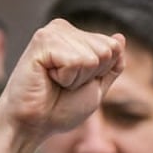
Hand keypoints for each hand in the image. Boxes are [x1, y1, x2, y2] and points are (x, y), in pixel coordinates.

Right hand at [0, 18, 124, 139]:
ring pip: (91, 57)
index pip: (114, 47)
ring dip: (76, 79)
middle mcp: (64, 29)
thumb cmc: (60, 108)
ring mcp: (53, 32)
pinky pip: (75, 62)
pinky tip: (47, 77)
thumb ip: (111, 65)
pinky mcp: (42, 40)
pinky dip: (66, 78)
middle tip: (64, 84)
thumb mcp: (96, 87)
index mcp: (77, 37)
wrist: (33, 123)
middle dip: (90, 76)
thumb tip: (119, 37)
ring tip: (54, 81)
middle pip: (105, 50)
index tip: (76, 83)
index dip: (100, 73)